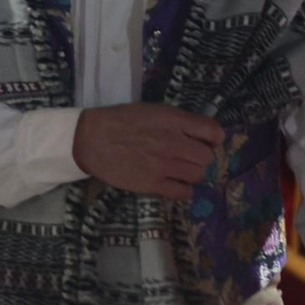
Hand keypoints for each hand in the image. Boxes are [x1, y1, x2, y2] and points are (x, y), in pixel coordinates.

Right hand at [72, 103, 223, 198]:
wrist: (89, 139)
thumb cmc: (119, 121)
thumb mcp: (151, 110)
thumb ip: (176, 121)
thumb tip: (197, 134)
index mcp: (173, 121)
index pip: (214, 132)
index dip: (213, 139)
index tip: (205, 143)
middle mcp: (174, 143)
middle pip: (207, 157)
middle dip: (200, 158)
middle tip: (187, 159)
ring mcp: (164, 165)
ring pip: (198, 175)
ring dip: (192, 174)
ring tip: (179, 172)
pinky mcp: (153, 184)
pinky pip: (184, 193)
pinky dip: (184, 190)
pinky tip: (174, 184)